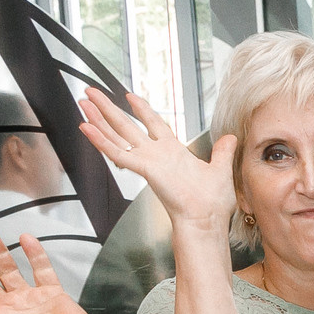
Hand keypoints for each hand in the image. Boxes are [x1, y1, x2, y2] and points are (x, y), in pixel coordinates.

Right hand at [77, 85, 238, 234]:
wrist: (206, 220)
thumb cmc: (212, 204)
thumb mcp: (221, 170)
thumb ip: (222, 152)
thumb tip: (230, 138)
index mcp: (173, 153)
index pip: (153, 125)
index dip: (142, 110)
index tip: (130, 96)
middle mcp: (156, 155)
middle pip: (126, 126)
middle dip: (108, 109)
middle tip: (92, 94)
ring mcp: (148, 161)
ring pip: (117, 136)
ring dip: (99, 119)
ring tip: (83, 103)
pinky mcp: (144, 169)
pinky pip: (117, 153)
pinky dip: (101, 141)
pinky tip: (86, 128)